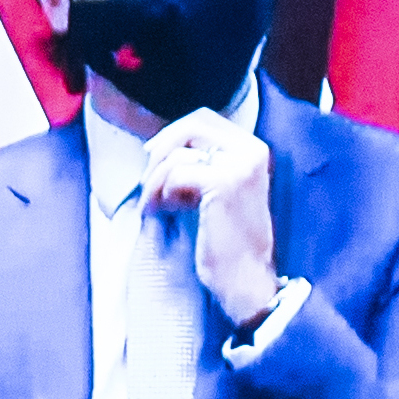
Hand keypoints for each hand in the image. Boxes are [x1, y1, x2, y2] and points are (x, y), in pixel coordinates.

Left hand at [141, 109, 280, 328]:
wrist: (245, 279)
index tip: (150, 157)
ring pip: (177, 154)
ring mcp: (240, 165)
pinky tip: (160, 213)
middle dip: (159, 151)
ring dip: (153, 181)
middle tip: (146, 182)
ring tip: (155, 206)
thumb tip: (159, 146)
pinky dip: (158, 194)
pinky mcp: (224, 183)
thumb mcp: (216, 192)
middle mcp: (251, 151)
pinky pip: (175, 175)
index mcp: (252, 149)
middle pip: (190, 126)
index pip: (203, 119)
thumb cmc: (225, 242)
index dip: (171, 133)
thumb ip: (201, 164)